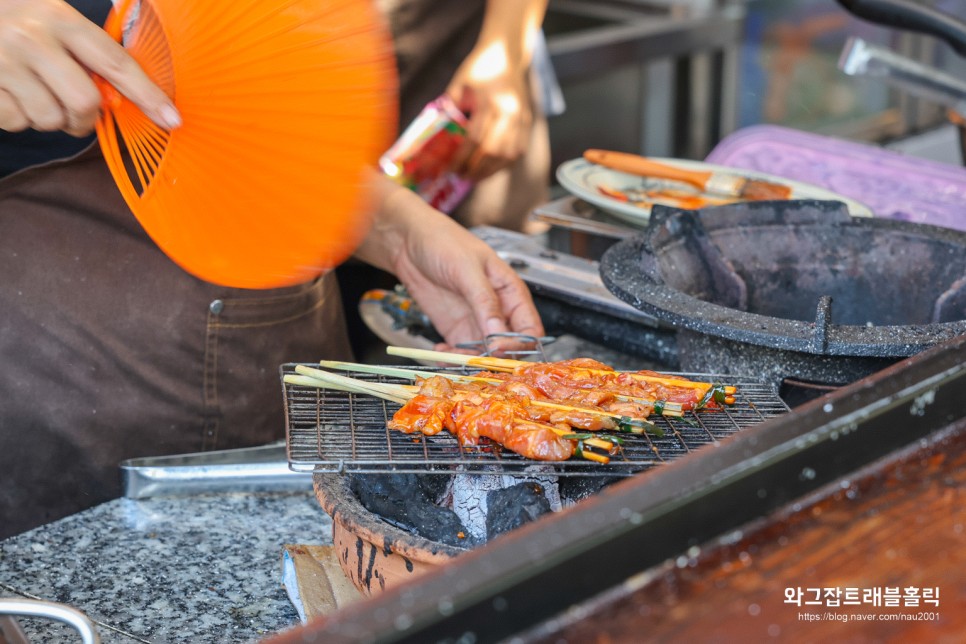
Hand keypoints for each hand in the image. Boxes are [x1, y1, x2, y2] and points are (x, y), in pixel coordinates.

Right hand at [0, 0, 179, 135]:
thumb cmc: (17, 20)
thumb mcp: (52, 20)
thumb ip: (87, 54)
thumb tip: (121, 97)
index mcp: (60, 18)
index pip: (116, 63)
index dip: (148, 95)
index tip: (172, 119)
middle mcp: (33, 37)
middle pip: (84, 102)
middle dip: (86, 118)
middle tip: (77, 113)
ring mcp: (4, 61)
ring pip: (50, 118)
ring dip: (50, 118)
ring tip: (36, 95)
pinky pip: (17, 122)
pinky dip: (19, 118)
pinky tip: (10, 94)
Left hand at [354, 173, 544, 348]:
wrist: (408, 241)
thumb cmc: (443, 242)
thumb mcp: (467, 269)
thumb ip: (485, 301)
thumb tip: (499, 334)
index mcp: (511, 292)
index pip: (529, 328)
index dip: (520, 344)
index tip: (499, 350)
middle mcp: (498, 311)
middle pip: (508, 347)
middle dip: (494, 358)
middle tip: (475, 360)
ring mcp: (476, 322)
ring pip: (485, 355)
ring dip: (471, 361)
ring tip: (452, 357)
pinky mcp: (456, 330)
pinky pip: (462, 353)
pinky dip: (453, 358)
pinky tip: (441, 352)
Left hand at [444, 0, 546, 182]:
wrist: (506, 54)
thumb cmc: (478, 69)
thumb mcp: (458, 85)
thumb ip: (449, 109)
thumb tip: (437, 137)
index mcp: (489, 102)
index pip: (474, 139)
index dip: (461, 159)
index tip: (450, 169)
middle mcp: (508, 112)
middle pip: (492, 151)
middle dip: (476, 169)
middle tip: (462, 178)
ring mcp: (521, 118)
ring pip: (508, 155)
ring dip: (491, 171)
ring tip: (475, 177)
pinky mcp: (527, 121)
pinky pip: (518, 151)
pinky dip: (504, 164)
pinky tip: (492, 169)